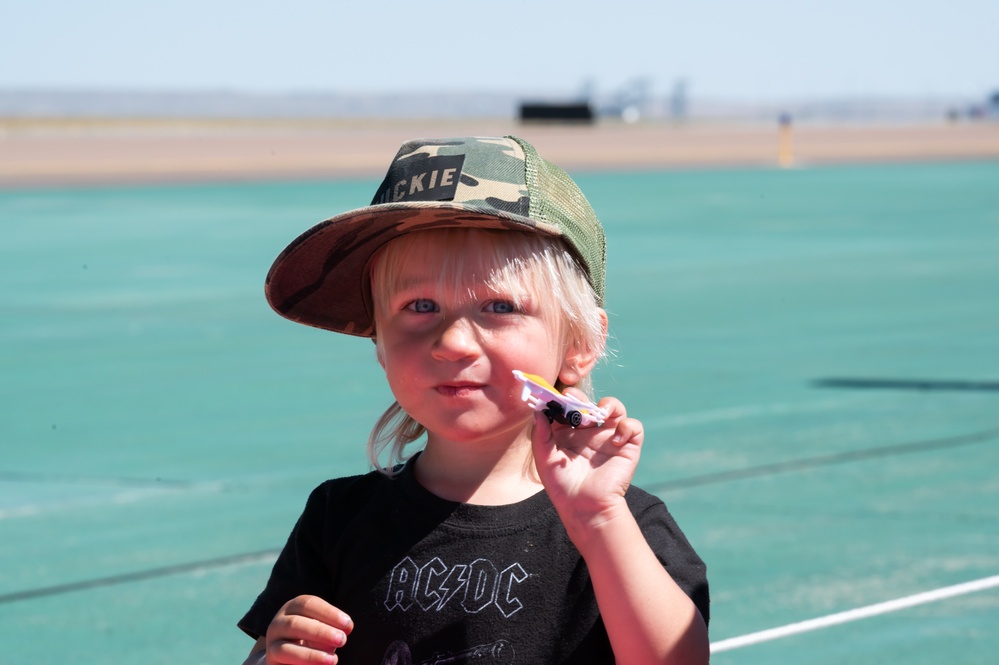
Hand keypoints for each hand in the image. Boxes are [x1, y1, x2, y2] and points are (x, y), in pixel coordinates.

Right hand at [264, 595, 352, 664]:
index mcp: (293, 607)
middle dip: (321, 632)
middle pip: (295, 624)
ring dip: (311, 655)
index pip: (308, 604)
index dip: (329, 613)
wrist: (289, 658)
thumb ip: (333, 628)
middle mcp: (278, 624)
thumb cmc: (312, 638)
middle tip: (342, 640)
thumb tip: (344, 632)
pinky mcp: (271, 663)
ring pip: (285, 649)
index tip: (348, 625)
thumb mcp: (322, 629)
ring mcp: (271, 645)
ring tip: (333, 660)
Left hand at [531, 392, 643, 536]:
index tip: (553, 396)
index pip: (567, 407)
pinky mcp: (627, 446)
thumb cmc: (562, 486)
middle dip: (581, 397)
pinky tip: (615, 440)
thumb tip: (538, 411)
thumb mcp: (544, 459)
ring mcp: (609, 437)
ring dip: (610, 404)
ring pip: (615, 408)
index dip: (561, 399)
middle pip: (589, 403)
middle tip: (572, 398)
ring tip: (599, 412)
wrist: (585, 508)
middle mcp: (590, 431)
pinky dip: (627, 427)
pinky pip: (634, 427)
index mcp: (569, 432)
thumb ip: (540, 435)